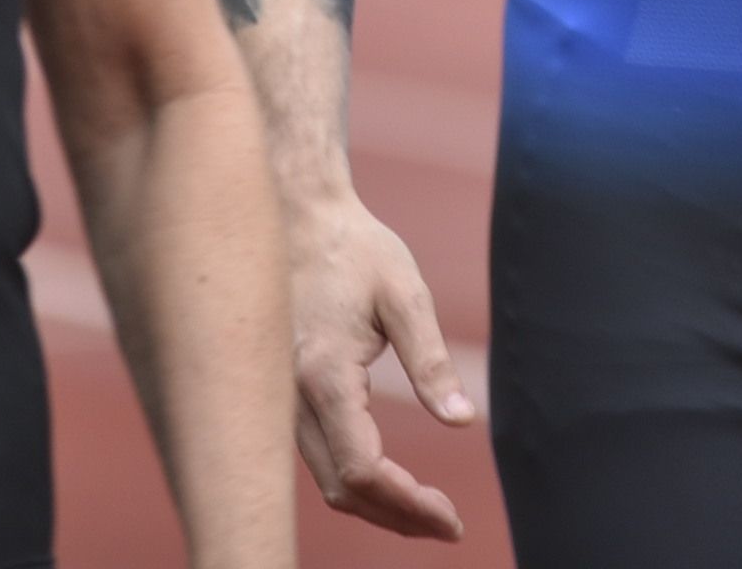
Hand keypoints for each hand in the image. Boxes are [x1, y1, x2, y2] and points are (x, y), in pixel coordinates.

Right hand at [286, 187, 476, 538]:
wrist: (296, 216)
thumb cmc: (355, 249)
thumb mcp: (404, 292)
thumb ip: (431, 359)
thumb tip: (462, 421)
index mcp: (323, 373)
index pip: (363, 469)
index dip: (409, 504)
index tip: (451, 518)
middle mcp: (290, 397)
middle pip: (342, 490)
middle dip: (398, 517)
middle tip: (449, 525)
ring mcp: (278, 401)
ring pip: (324, 482)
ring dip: (376, 507)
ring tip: (428, 513)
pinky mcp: (281, 398)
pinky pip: (315, 459)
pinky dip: (354, 484)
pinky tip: (389, 483)